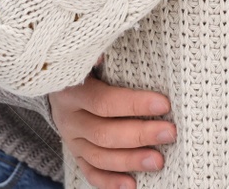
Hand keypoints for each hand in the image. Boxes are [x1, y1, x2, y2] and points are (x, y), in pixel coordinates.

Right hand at [50, 61, 175, 188]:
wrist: (58, 81)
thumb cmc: (88, 64)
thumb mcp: (91, 56)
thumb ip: (102, 53)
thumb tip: (105, 52)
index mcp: (72, 90)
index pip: (104, 102)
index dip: (134, 105)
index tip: (164, 104)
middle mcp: (68, 118)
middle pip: (103, 133)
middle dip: (140, 135)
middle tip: (170, 133)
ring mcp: (71, 139)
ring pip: (98, 157)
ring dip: (130, 161)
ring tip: (158, 161)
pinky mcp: (75, 153)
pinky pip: (90, 172)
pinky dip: (110, 182)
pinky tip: (132, 185)